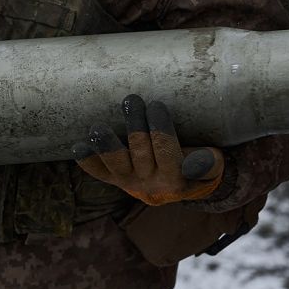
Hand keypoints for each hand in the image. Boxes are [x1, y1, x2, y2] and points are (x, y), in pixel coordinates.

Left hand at [73, 94, 224, 206]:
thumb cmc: (197, 164)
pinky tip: (77, 147)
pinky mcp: (114, 179)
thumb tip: (194, 162)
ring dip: (106, 145)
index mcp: (175, 178)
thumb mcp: (211, 165)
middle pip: (140, 152)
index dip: (160, 129)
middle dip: (135, 125)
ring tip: (97, 128)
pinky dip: (88, 161)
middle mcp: (150, 182)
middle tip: (131, 101)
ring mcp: (129, 181)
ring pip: (116, 165)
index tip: (157, 105)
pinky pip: (99, 172)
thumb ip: (207, 163)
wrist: (179, 187)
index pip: (167, 151)